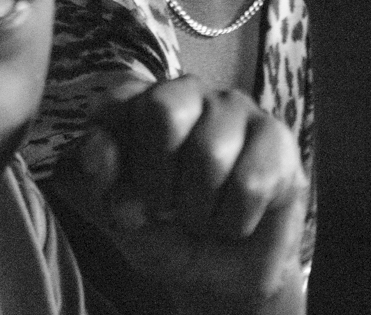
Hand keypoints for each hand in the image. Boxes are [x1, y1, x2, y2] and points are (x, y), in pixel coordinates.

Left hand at [73, 76, 307, 313]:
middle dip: (157, 179)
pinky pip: (250, 182)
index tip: (119, 201)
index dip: (111, 159)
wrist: (224, 276)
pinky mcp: (277, 136)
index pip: (116, 103)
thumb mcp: (122, 221)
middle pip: (163, 110)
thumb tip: (94, 148)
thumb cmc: (168, 235)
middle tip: (164, 209)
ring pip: (209, 154)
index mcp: (140, 104)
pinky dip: (234, 221)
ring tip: (202, 218)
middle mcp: (187, 93)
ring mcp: (235, 109)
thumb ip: (99, 185)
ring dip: (198, 210)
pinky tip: (234, 220)